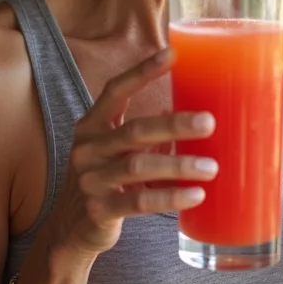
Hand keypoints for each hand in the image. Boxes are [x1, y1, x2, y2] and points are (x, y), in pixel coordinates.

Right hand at [49, 49, 217, 257]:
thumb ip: (140, 132)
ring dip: (179, 165)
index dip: (142, 72)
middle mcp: (87, 148)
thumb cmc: (102, 179)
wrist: (71, 229)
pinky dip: (169, 197)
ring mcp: (90, 180)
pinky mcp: (98, 210)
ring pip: (139, 167)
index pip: (116, 90)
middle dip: (174, 125)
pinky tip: (195, 195)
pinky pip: (138, 202)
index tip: (171, 54)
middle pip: (134, 130)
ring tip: (211, 167)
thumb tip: (177, 110)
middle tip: (209, 122)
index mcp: (91, 125)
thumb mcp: (114, 150)